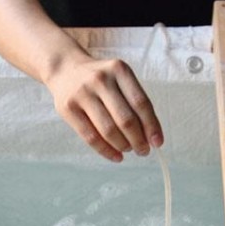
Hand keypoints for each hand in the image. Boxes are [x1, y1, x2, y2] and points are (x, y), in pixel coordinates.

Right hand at [45, 55, 163, 161]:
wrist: (65, 69)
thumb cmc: (101, 80)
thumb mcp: (119, 79)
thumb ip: (135, 102)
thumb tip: (151, 137)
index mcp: (119, 70)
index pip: (140, 102)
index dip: (152, 126)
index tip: (158, 142)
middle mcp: (100, 79)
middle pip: (125, 119)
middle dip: (138, 140)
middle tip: (143, 150)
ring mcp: (82, 93)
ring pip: (108, 130)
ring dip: (123, 145)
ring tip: (129, 149)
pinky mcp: (68, 108)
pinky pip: (90, 137)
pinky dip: (106, 151)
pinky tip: (116, 156)